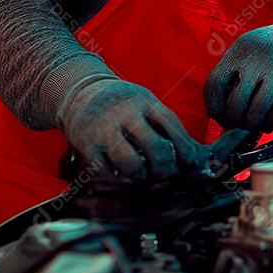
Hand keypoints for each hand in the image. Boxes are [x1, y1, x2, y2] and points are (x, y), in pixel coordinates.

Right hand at [57, 77, 203, 181]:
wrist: (80, 93)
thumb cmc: (123, 105)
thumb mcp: (145, 103)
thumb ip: (163, 123)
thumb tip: (192, 152)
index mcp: (144, 101)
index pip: (170, 124)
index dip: (183, 146)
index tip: (190, 163)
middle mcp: (125, 113)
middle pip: (153, 146)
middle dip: (164, 167)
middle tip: (164, 174)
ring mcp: (104, 129)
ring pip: (130, 162)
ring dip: (140, 176)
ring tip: (142, 177)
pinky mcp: (86, 144)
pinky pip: (106, 171)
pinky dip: (117, 179)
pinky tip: (121, 177)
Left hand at [204, 21, 272, 133]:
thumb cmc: (272, 51)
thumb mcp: (250, 49)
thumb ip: (233, 72)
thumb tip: (216, 110)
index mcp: (241, 50)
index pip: (215, 83)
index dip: (213, 106)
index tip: (218, 116)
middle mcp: (257, 61)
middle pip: (236, 102)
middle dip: (233, 122)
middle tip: (235, 129)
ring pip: (257, 111)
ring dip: (251, 127)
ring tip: (251, 130)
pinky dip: (269, 124)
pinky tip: (267, 125)